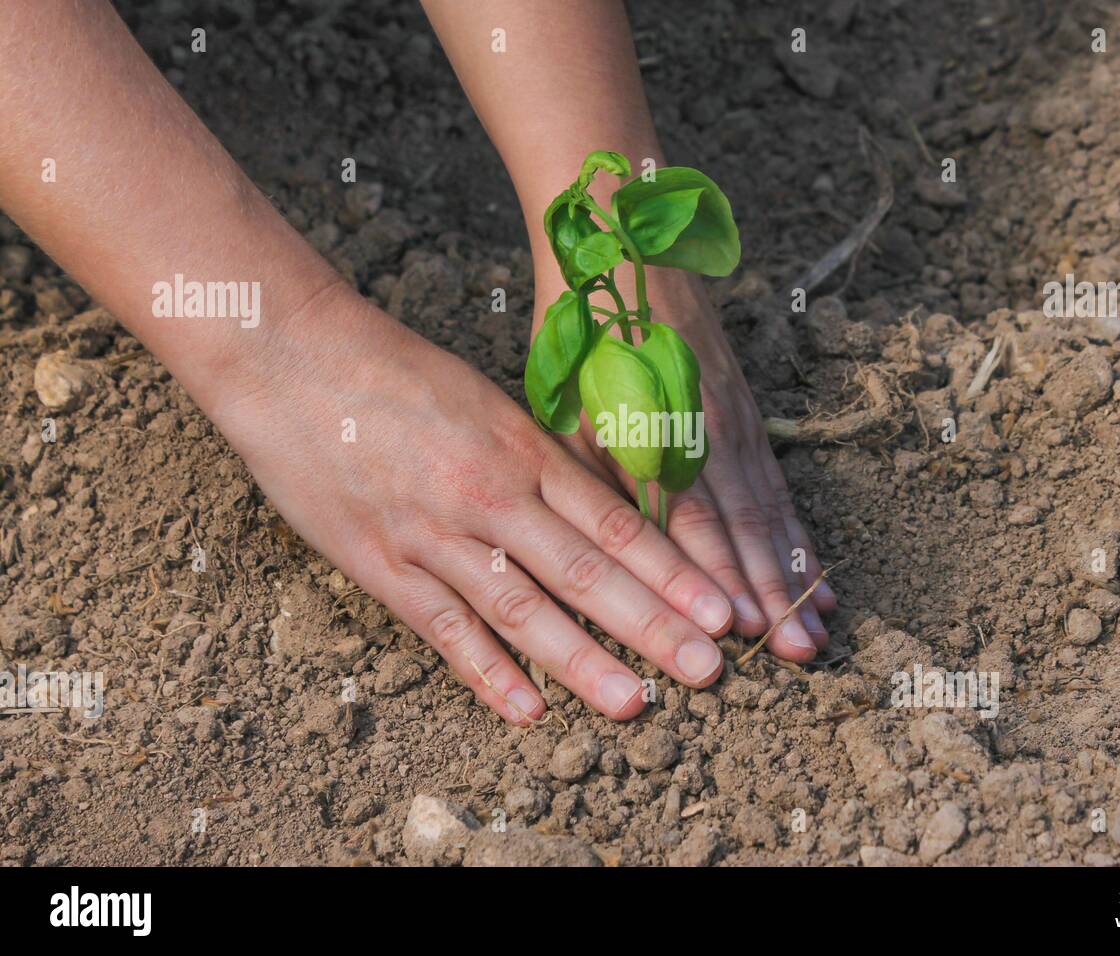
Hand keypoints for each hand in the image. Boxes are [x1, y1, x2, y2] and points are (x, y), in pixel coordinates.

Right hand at [214, 288, 736, 723]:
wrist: (292, 356)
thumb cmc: (395, 372)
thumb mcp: (485, 402)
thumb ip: (538, 457)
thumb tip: (600, 505)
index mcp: (523, 448)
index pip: (615, 520)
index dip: (672, 570)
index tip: (721, 609)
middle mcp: (490, 494)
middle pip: (585, 570)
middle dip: (652, 624)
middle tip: (709, 670)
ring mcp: (435, 533)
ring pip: (522, 607)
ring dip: (582, 661)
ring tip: (634, 704)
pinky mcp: (381, 564)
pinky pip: (444, 627)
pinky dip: (486, 673)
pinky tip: (527, 712)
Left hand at [534, 270, 836, 661]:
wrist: (631, 254)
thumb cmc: (587, 343)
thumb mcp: (574, 410)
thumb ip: (604, 479)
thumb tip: (620, 552)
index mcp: (657, 439)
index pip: (692, 523)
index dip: (717, 579)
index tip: (740, 633)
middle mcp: (707, 439)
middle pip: (746, 528)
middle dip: (772, 595)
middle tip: (797, 656)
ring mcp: (737, 428)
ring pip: (773, 511)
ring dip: (796, 572)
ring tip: (821, 627)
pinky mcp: (751, 416)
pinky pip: (782, 485)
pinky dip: (800, 531)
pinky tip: (818, 566)